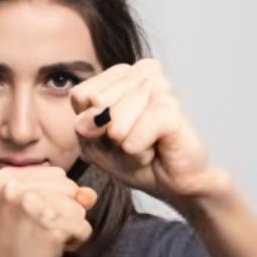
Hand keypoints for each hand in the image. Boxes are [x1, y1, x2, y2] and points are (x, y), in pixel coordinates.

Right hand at [0, 165, 97, 256]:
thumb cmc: (21, 244)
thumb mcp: (38, 208)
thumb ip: (68, 193)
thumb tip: (89, 194)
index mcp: (6, 177)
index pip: (58, 174)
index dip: (55, 198)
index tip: (32, 217)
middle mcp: (14, 186)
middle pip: (70, 187)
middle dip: (64, 211)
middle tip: (37, 230)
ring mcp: (32, 206)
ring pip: (79, 207)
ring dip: (70, 227)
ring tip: (43, 239)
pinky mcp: (50, 227)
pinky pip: (84, 227)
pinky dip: (76, 242)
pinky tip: (53, 249)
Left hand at [69, 58, 230, 208]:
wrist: (175, 183)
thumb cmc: (136, 159)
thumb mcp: (97, 145)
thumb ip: (86, 126)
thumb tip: (88, 114)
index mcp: (121, 76)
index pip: (80, 94)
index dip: (89, 124)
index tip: (112, 134)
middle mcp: (142, 74)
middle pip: (96, 104)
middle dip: (107, 136)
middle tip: (132, 142)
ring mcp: (159, 87)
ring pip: (114, 119)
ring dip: (124, 146)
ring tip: (146, 146)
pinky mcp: (170, 108)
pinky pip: (132, 137)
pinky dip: (137, 153)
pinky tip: (155, 150)